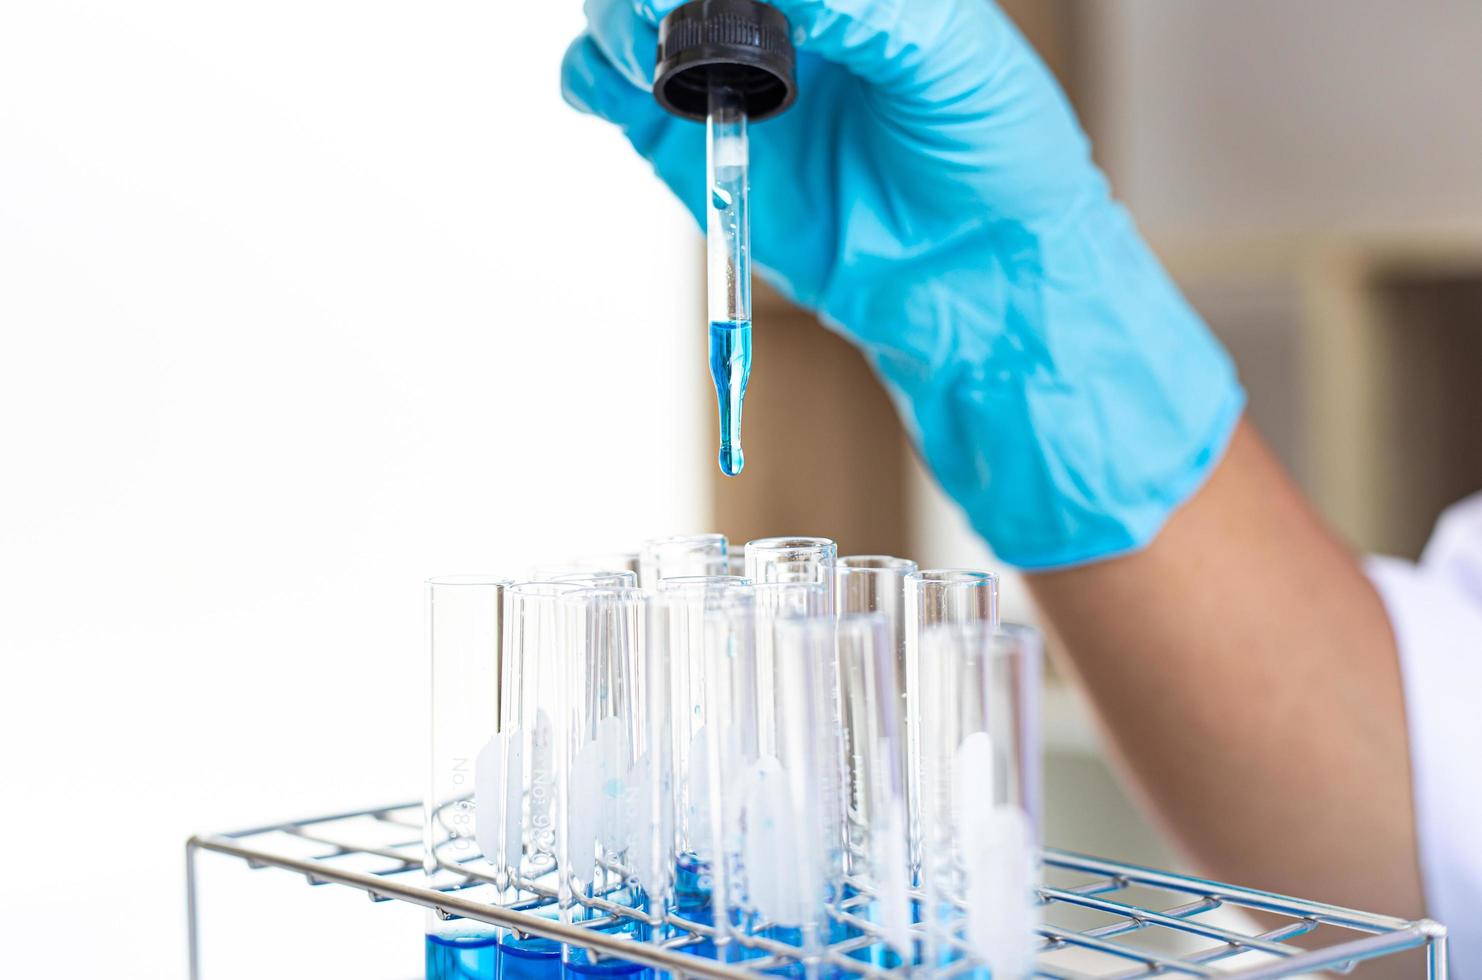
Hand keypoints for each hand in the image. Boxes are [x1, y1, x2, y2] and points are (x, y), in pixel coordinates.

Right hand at [563, 0, 1244, 568]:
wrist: (976, 276)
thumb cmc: (993, 154)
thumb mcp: (950, 57)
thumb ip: (870, 10)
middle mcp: (773, 18)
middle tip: (663, 10)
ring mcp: (723, 77)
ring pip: (624, 19)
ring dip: (614, 20)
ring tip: (647, 52)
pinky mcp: (686, 146)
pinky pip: (609, 93)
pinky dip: (591, 77)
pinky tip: (622, 88)